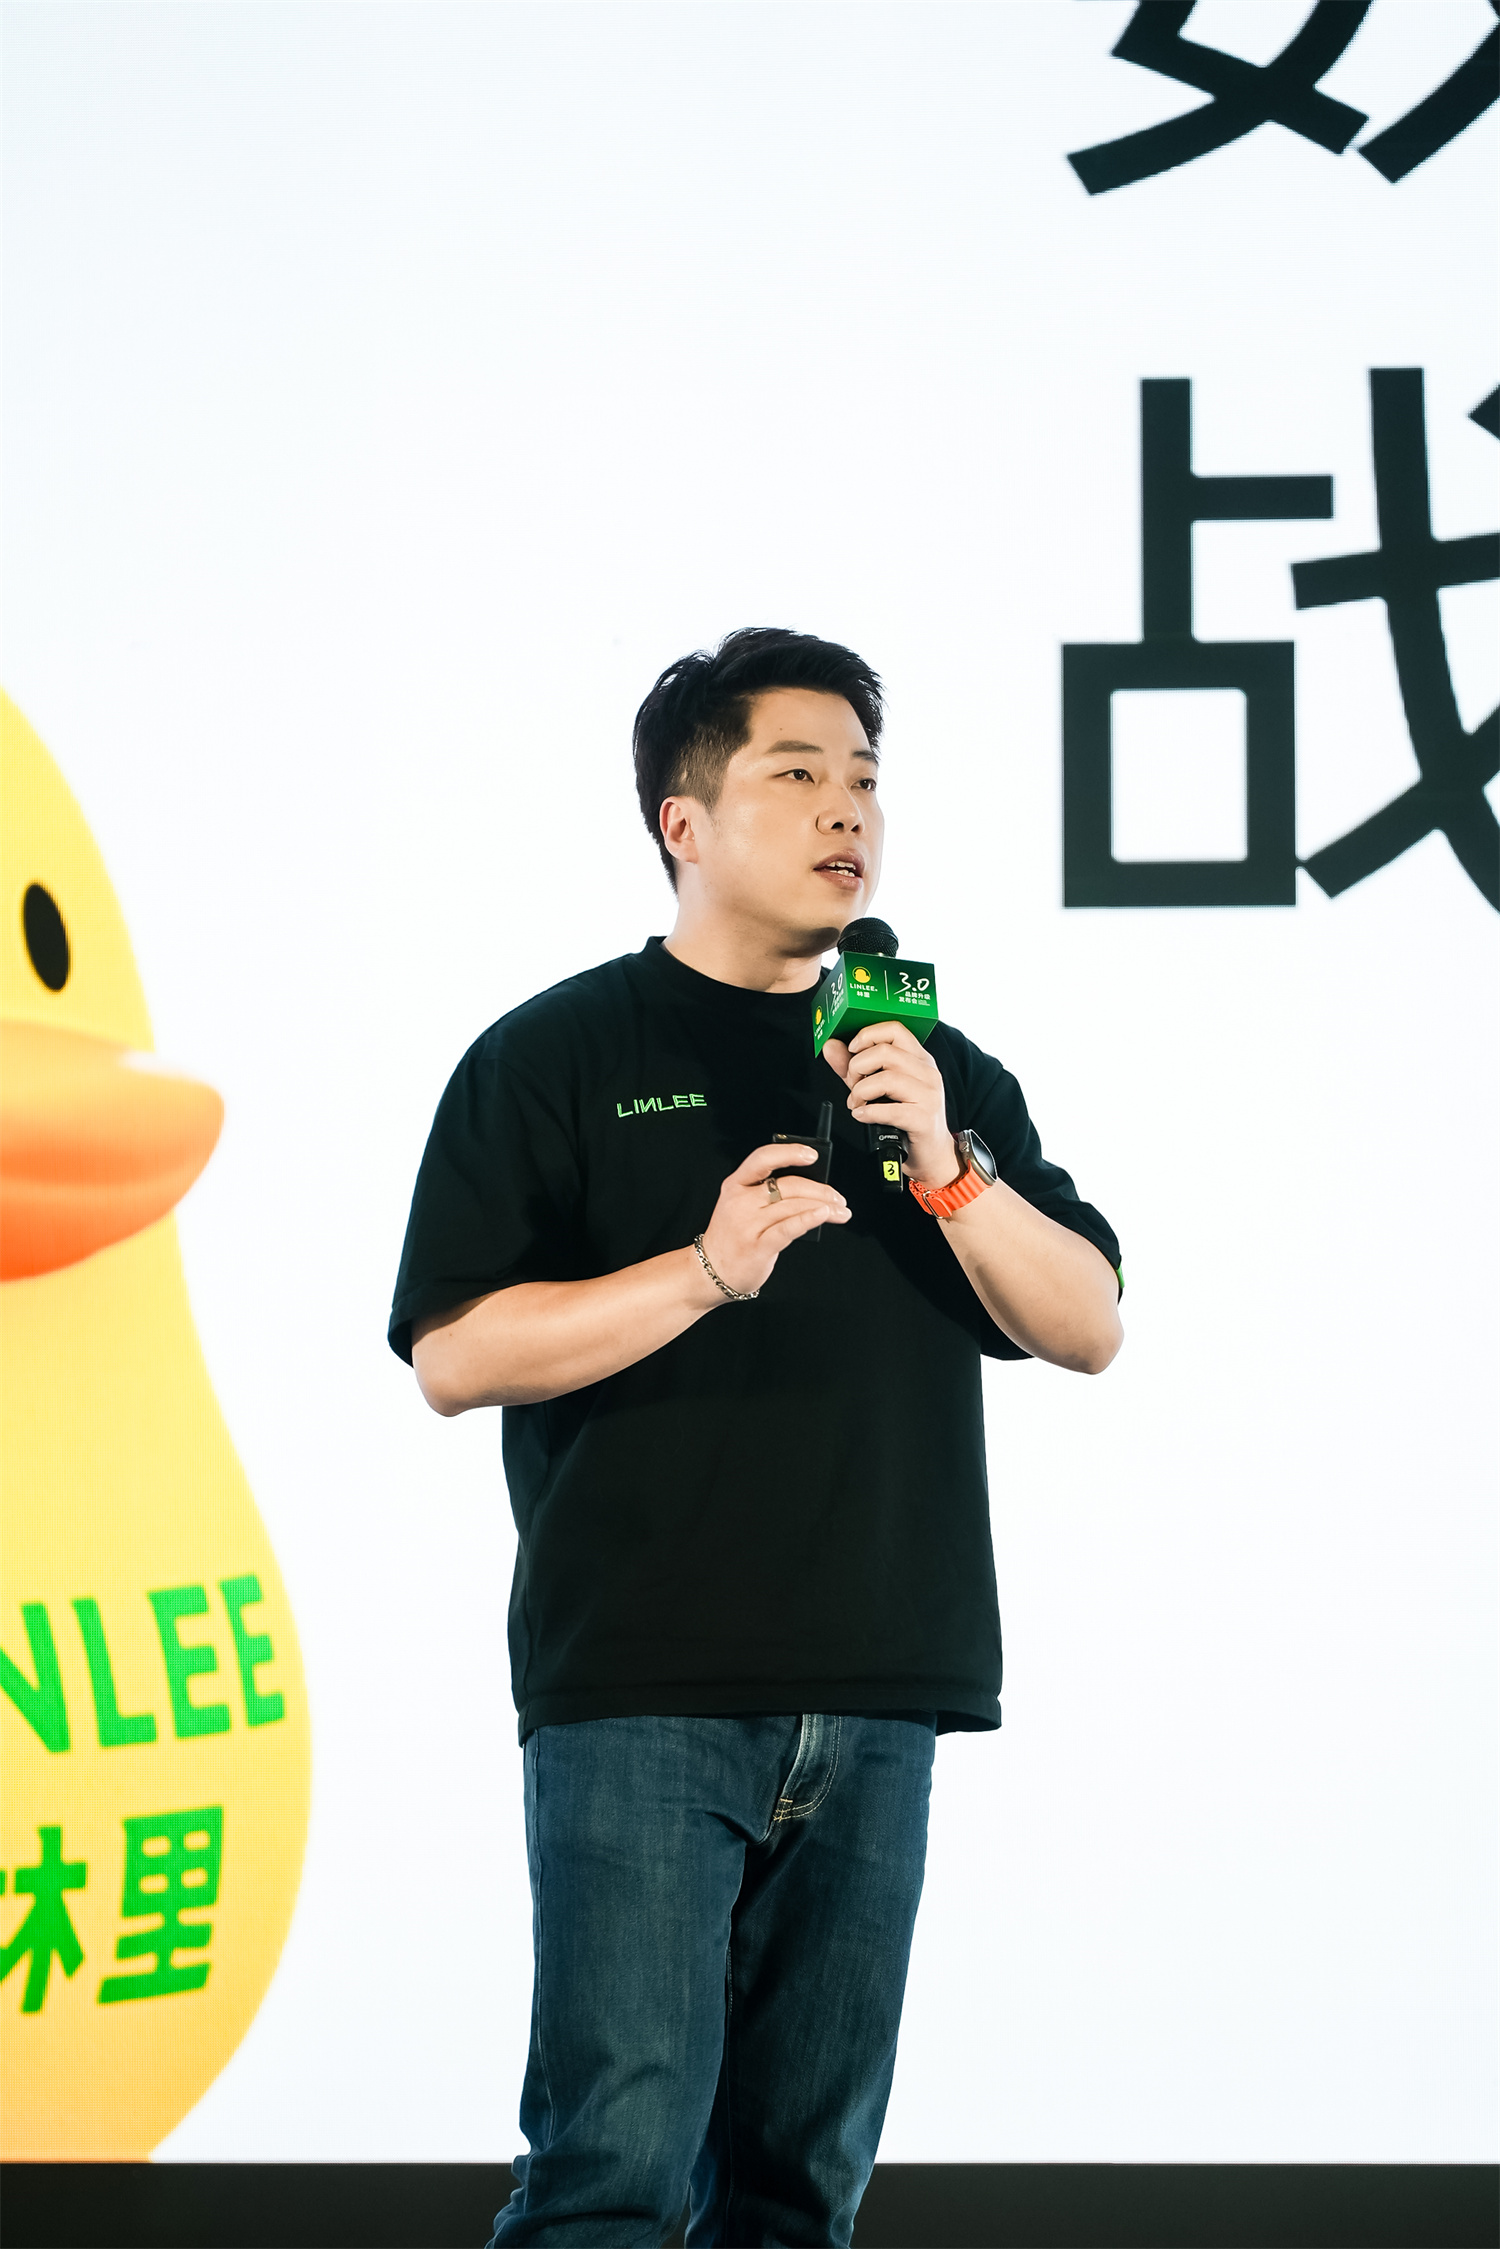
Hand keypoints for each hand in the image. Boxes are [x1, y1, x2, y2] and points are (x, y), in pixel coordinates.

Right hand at [697, 1143, 849, 1300]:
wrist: (712, 1271)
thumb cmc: (732, 1236)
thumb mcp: (740, 1206)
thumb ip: (767, 1194)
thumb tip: (812, 1189)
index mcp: (735, 1185)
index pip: (762, 1158)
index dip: (789, 1153)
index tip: (812, 1155)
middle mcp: (740, 1202)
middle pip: (788, 1185)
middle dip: (821, 1190)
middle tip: (838, 1198)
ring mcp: (747, 1225)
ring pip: (794, 1206)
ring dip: (824, 1208)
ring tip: (840, 1212)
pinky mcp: (757, 1246)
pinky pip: (788, 1228)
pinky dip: (809, 1219)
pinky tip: (823, 1216)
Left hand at [821, 1023, 958, 1187]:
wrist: (931, 1152)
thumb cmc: (906, 1117)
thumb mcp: (877, 1088)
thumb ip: (854, 1067)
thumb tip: (830, 1046)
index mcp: (918, 1058)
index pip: (894, 1029)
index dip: (867, 1035)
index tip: (852, 1050)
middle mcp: (927, 1072)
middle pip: (885, 1052)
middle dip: (857, 1067)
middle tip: (852, 1084)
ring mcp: (928, 1094)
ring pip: (886, 1079)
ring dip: (861, 1092)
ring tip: (856, 1103)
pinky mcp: (924, 1118)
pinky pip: (889, 1110)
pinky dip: (868, 1113)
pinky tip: (862, 1116)